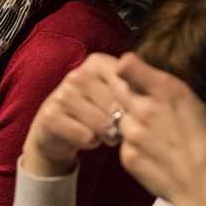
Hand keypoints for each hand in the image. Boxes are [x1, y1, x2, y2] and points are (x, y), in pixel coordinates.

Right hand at [20, 53, 129, 176]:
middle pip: (114, 104)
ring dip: (106, 134)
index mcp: (97, 63)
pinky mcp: (50, 115)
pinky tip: (88, 138)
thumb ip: (134, 90)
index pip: (126, 81)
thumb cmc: (97, 110)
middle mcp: (77, 75)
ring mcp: (61, 94)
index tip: (137, 113)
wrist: (59, 130)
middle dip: (121, 122)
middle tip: (119, 128)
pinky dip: (90, 142)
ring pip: (100, 121)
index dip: (134, 102)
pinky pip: (83, 134)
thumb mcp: (116, 96)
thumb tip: (155, 98)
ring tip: (104, 134)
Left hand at [115, 54, 205, 205]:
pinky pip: (123, 142)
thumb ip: (179, 99)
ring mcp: (132, 133)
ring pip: (118, 116)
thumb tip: (168, 97)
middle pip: (117, 88)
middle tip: (145, 105)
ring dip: (130, 120)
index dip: (129, 68)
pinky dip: (133, 145)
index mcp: (169, 91)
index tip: (136, 74)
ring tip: (154, 135)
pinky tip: (155, 155)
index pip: (127, 65)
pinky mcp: (126, 156)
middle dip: (126, 92)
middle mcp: (145, 108)